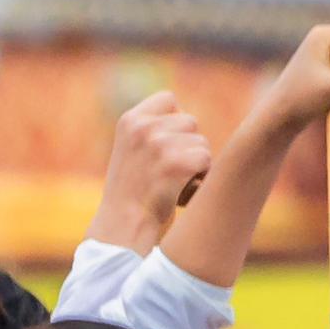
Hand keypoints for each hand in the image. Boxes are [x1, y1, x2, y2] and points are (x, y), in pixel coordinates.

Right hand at [87, 91, 209, 254]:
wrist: (123, 228)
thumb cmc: (131, 193)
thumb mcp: (130, 151)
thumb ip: (151, 131)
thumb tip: (188, 120)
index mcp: (129, 121)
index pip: (168, 100)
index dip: (174, 121)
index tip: (167, 145)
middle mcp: (142, 128)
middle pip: (190, 122)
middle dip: (188, 145)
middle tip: (169, 171)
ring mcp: (158, 145)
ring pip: (201, 142)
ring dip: (196, 164)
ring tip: (174, 183)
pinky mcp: (175, 165)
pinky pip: (206, 160)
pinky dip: (201, 178)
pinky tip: (183, 192)